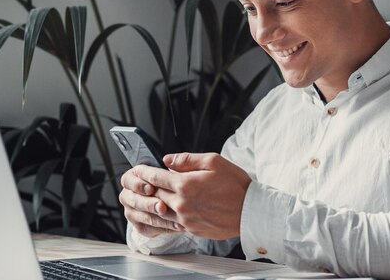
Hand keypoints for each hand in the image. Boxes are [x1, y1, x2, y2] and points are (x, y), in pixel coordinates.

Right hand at [119, 165, 184, 237]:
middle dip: (146, 203)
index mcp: (137, 176)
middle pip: (129, 198)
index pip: (128, 178)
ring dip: (153, 217)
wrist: (193, 203)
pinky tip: (173, 226)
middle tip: (161, 206)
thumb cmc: (188, 183)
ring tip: (171, 218)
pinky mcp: (141, 225)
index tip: (151, 188)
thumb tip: (167, 160)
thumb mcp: (190, 168)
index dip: (137, 183)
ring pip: (135, 215)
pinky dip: (158, 228)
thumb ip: (181, 162)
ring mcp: (134, 210)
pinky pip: (145, 228)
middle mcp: (131, 193)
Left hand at [136, 152, 251, 239]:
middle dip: (146, 187)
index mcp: (185, 185)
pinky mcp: (192, 229)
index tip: (138, 169)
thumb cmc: (236, 185)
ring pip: (161, 210)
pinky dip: (168, 214)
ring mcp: (186, 219)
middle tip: (141, 181)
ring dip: (155, 202)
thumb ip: (187, 159)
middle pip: (154, 194)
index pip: (155, 177)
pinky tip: (170, 207)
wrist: (251, 211)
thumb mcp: (213, 161)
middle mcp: (182, 204)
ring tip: (153, 194)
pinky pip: (172, 222)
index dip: (144, 171)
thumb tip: (167, 160)